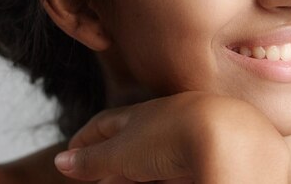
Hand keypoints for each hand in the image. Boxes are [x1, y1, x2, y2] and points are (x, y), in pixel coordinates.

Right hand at [54, 91, 289, 182]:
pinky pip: (173, 171)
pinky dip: (156, 179)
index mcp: (142, 113)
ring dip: (132, 175)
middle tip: (93, 179)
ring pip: (153, 160)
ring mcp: (188, 141)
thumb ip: (93, 159)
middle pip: (130, 143)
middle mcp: (165, 122)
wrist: (229, 139)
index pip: (106, 123)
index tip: (70, 154)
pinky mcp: (206, 161)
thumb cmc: (172, 136)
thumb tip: (61, 161)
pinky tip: (154, 183)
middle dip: (109, 162)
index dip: (86, 139)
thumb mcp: (122, 151)